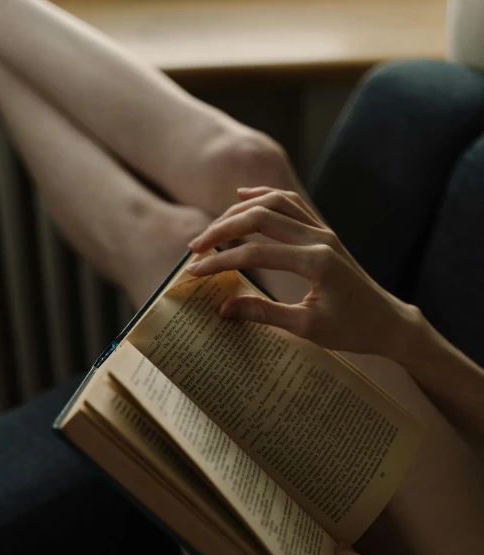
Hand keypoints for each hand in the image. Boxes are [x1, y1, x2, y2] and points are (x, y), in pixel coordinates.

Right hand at [187, 186, 415, 356]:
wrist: (387, 321)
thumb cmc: (351, 330)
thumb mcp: (306, 328)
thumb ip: (264, 314)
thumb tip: (224, 309)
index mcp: (316, 263)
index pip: (256, 253)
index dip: (221, 261)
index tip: (195, 271)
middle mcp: (320, 239)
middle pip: (260, 217)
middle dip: (222, 229)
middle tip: (195, 247)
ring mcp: (324, 231)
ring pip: (275, 203)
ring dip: (240, 210)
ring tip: (213, 227)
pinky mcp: (325, 232)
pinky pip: (292, 204)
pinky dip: (265, 196)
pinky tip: (244, 197)